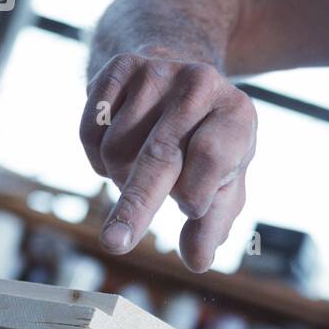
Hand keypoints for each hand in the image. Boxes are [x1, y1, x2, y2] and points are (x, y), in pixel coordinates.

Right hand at [80, 52, 256, 270]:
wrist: (180, 76)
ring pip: (118, 149)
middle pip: (160, 155)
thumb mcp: (224, 181)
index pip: (212, 158)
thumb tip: (198, 261)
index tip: (190, 211)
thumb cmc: (207, 141)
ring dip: (122, 179)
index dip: (198, 191)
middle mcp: (201, 84)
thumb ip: (212, 223)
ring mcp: (158, 72)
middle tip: (116, 244)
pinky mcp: (119, 67)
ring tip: (143, 172)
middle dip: (136, 205)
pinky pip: (91, 132)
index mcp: (237, 113)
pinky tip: (119, 152)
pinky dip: (98, 160)